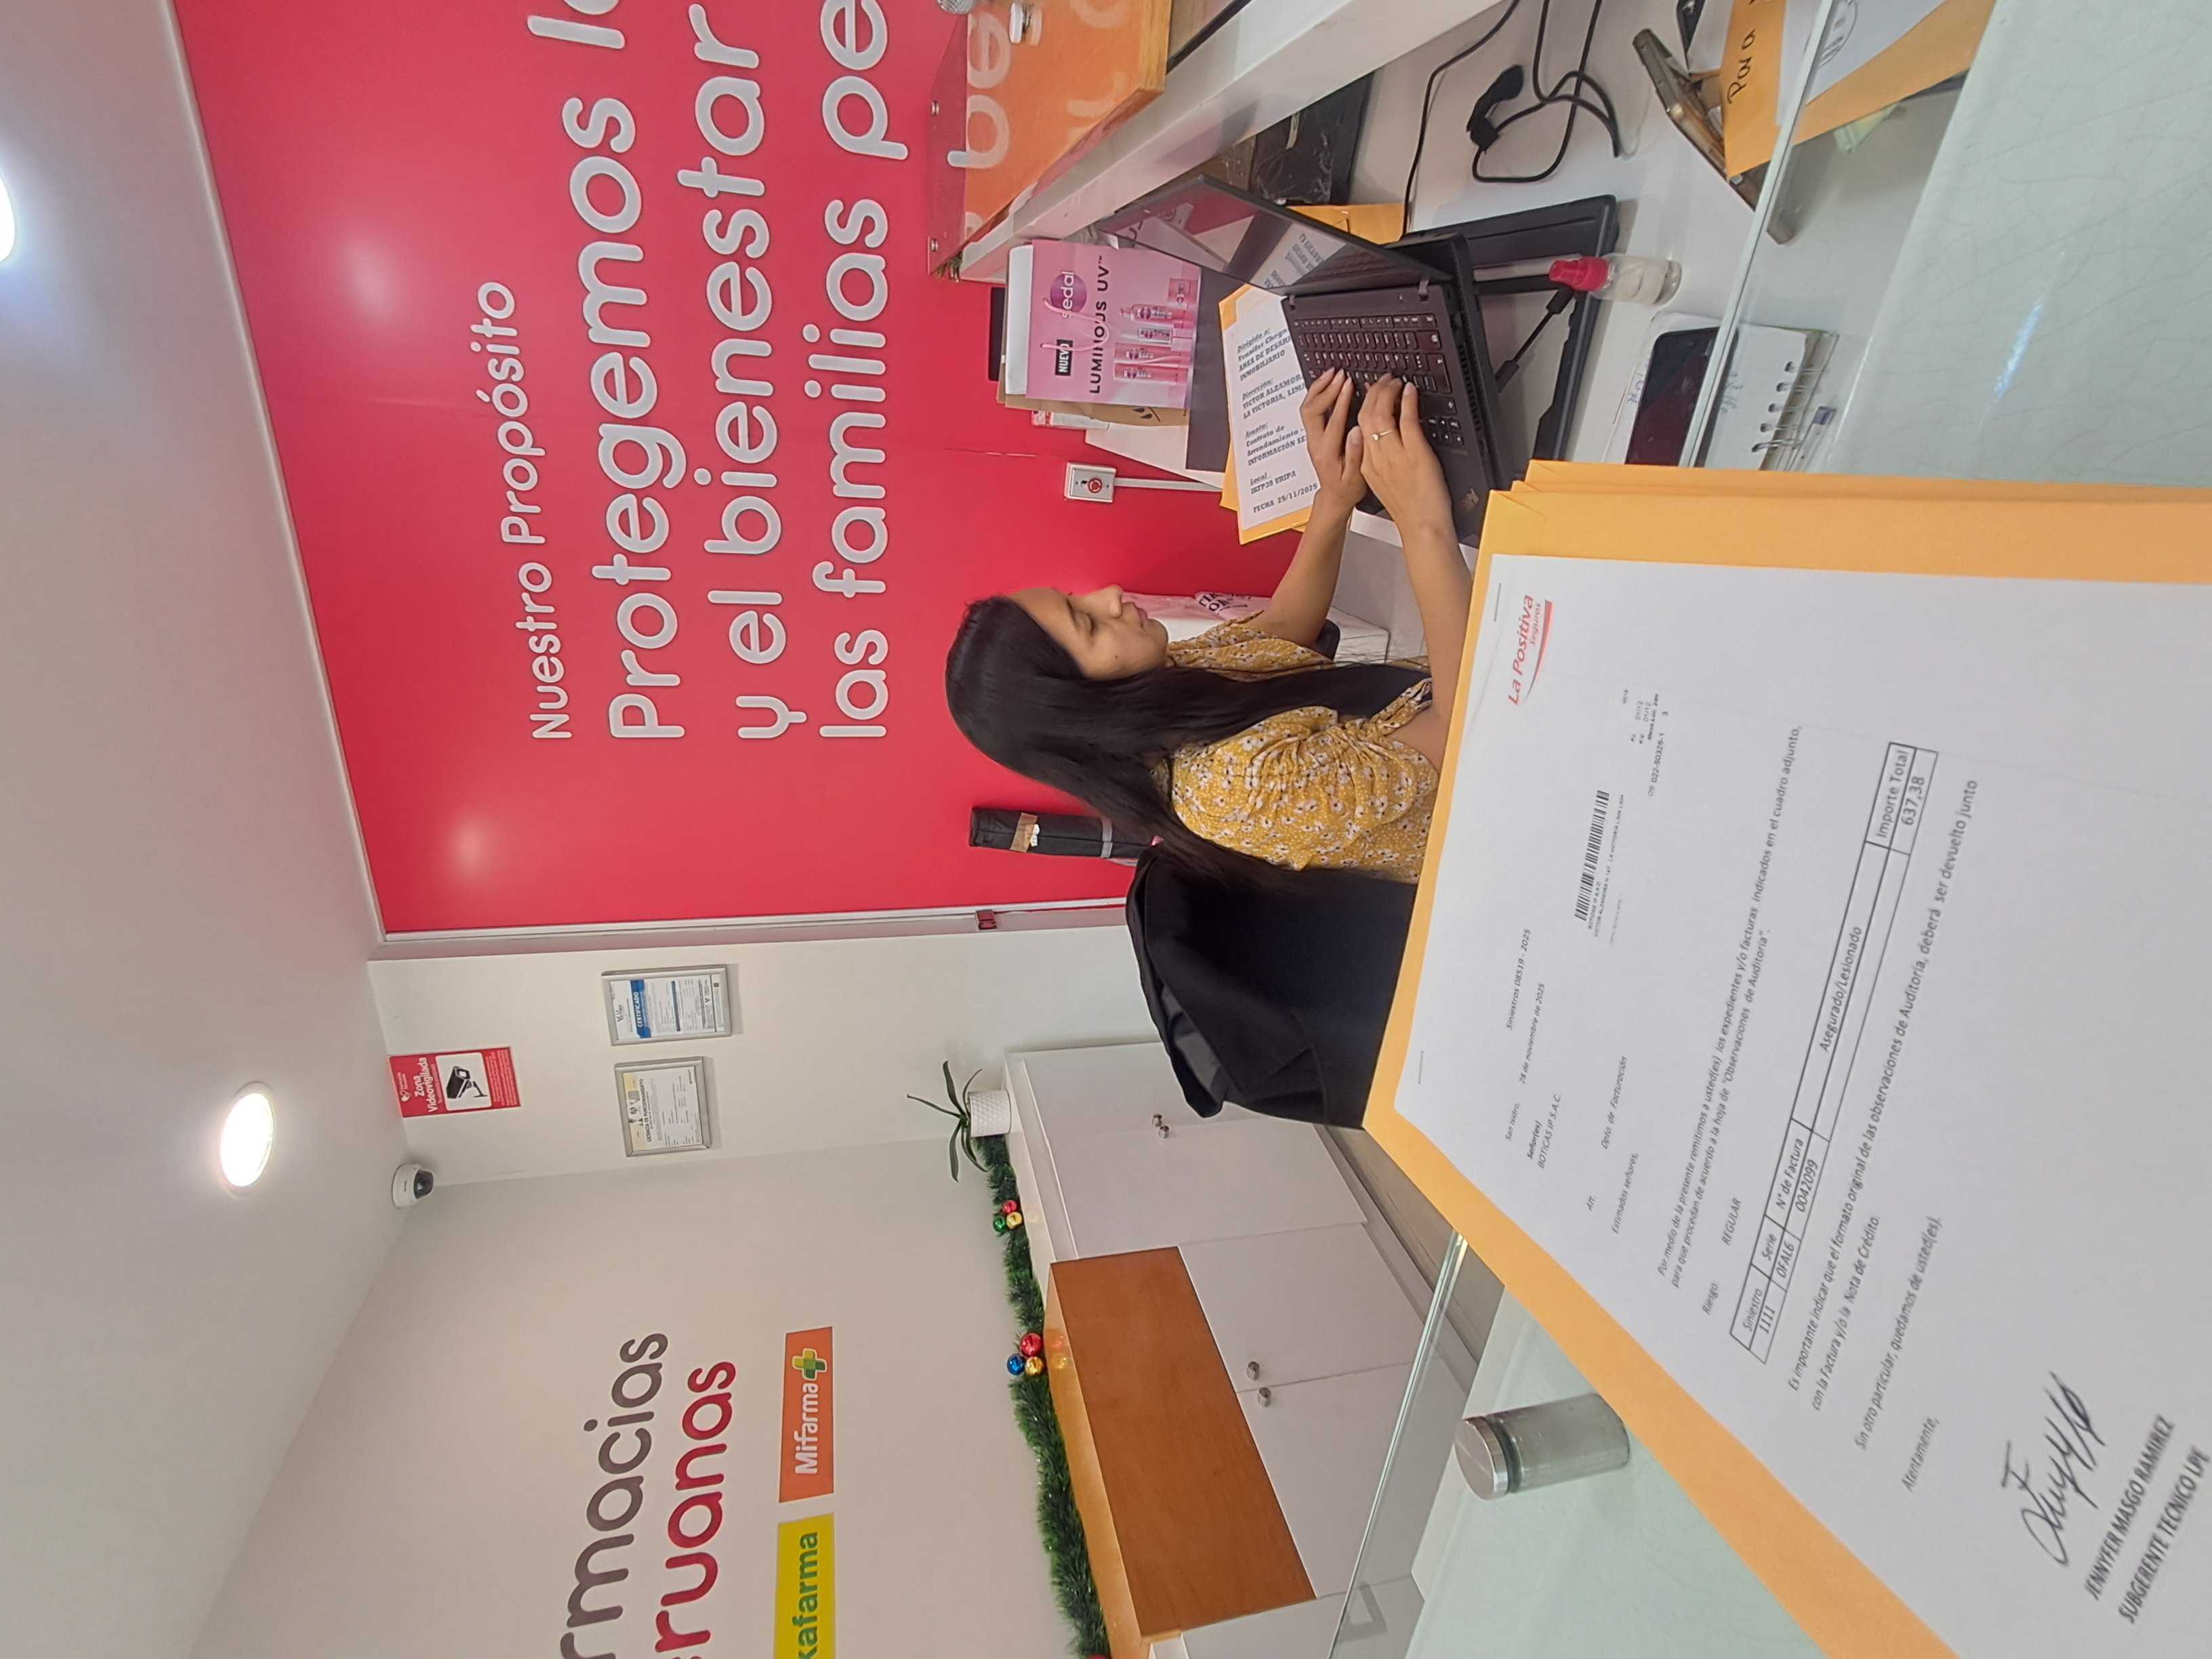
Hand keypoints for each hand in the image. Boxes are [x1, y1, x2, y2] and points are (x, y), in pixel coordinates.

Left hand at [1299, 369, 1363, 514]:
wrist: (1334, 496)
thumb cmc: (1347, 489)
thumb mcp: (1356, 477)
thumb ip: (1355, 454)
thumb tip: (1356, 431)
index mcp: (1328, 452)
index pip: (1332, 420)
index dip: (1340, 400)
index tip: (1349, 383)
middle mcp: (1315, 443)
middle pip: (1312, 410)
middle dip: (1325, 389)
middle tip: (1340, 374)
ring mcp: (1312, 438)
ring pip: (1308, 408)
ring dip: (1318, 389)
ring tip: (1332, 373)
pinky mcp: (1313, 435)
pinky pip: (1310, 410)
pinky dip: (1317, 394)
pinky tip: (1327, 384)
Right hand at [1356, 377, 1453, 535]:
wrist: (1423, 528)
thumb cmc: (1411, 510)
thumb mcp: (1387, 485)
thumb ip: (1384, 462)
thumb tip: (1388, 442)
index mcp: (1367, 466)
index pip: (1359, 426)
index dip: (1364, 404)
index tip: (1371, 393)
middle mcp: (1376, 458)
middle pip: (1366, 415)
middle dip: (1374, 392)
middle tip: (1384, 381)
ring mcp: (1394, 455)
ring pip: (1382, 414)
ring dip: (1388, 392)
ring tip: (1395, 382)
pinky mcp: (1415, 453)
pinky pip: (1407, 420)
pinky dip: (1407, 401)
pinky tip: (1409, 392)